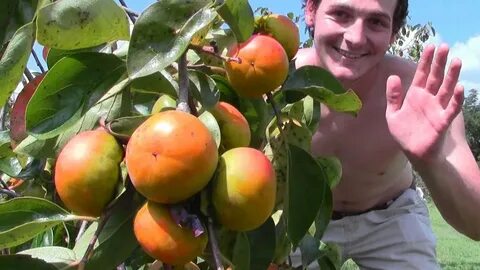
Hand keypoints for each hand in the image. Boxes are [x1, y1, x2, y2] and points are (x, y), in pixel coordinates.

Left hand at [385, 44, 463, 161]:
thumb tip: (393, 76)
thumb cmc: (404, 133)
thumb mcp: (393, 114)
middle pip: (435, 77)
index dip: (425, 61)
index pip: (421, 74)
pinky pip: (451, 108)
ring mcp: (437, 109)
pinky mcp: (442, 121)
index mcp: (415, 95)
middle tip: (444, 46)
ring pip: (446, 89)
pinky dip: (455, 99)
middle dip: (439, 63)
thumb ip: (393, 96)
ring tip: (456, 61)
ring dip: (451, 76)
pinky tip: (459, 88)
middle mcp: (428, 99)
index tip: (430, 46)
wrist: (413, 152)